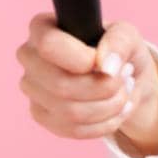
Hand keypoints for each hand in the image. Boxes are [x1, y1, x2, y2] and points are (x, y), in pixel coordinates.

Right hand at [16, 13, 157, 146]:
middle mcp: (30, 58)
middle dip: (105, 87)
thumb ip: (119, 41)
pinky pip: (73, 130)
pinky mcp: (41, 115)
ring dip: (110, 106)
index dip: (83, 59)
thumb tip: (106, 65)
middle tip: (126, 76)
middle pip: (60, 85)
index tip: (106, 62)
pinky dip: (106, 122)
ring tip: (125, 91)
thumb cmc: (120, 51)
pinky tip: (118, 109)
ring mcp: (32, 89)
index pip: (49, 45)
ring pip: (70, 112)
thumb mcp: (128, 35)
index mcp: (42, 28)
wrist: (126, 80)